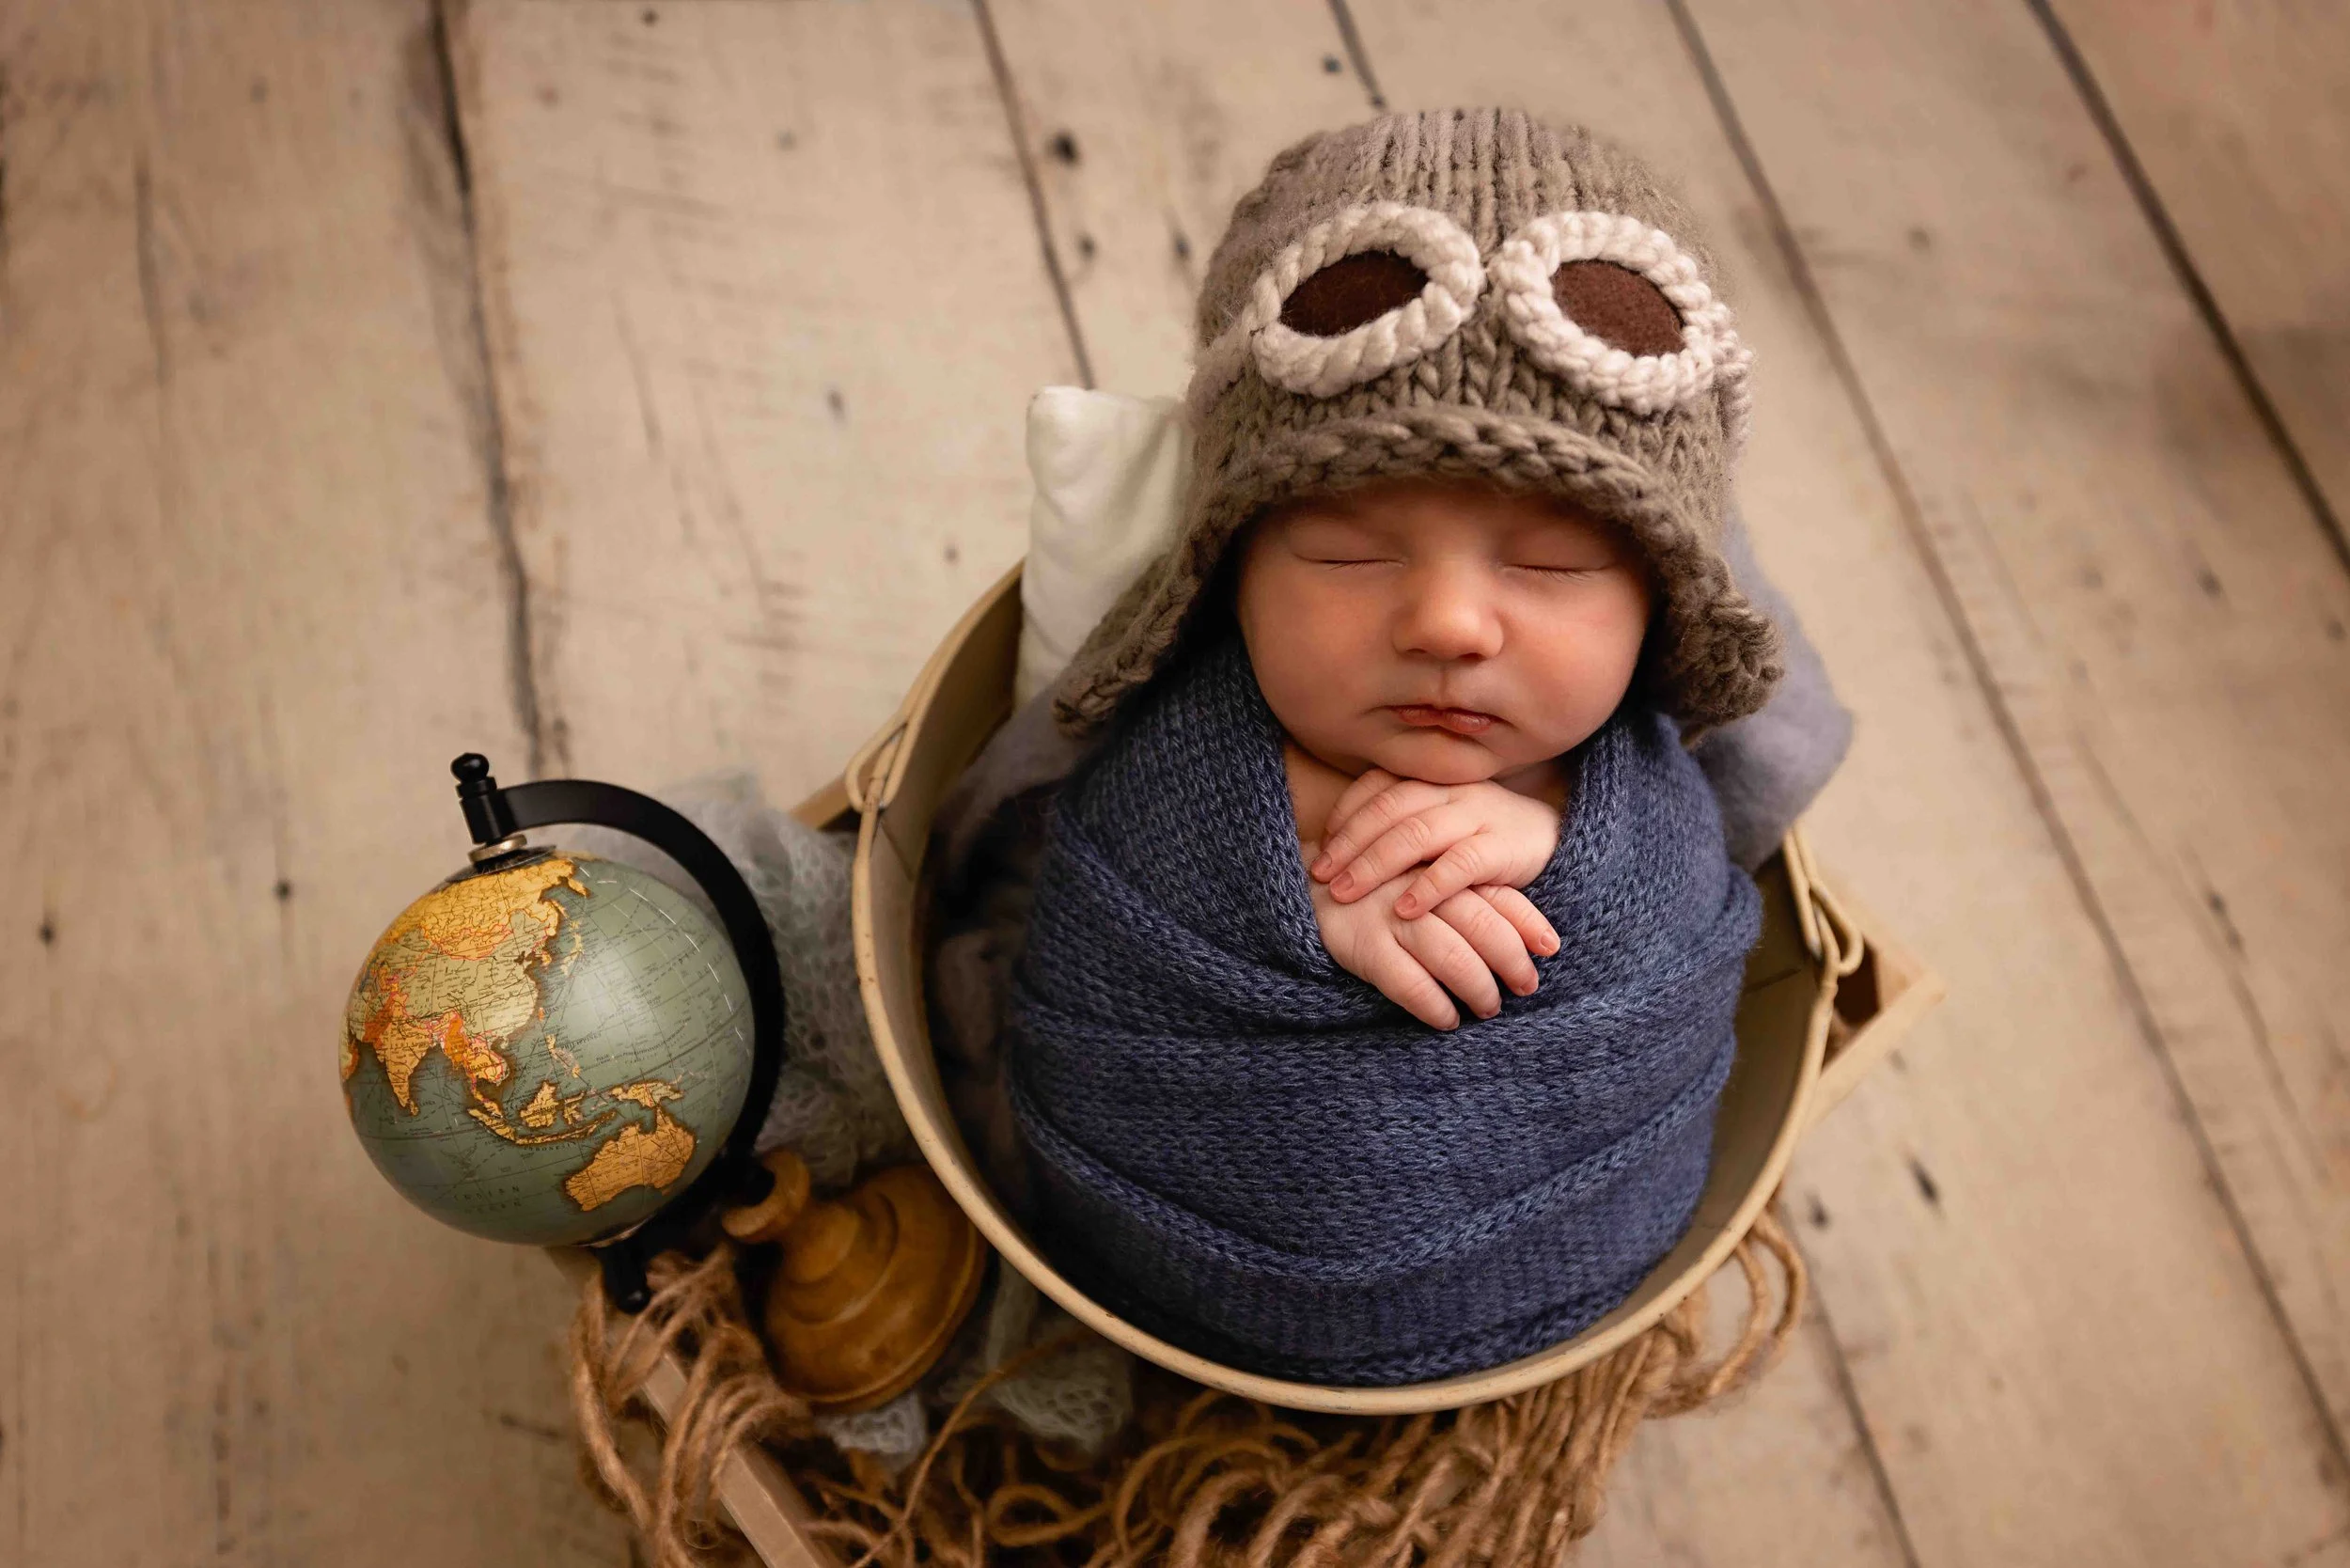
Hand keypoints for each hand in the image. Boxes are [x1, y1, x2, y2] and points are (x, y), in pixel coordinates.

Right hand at [1308, 858, 1559, 1030]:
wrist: (1299, 885)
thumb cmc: (1374, 889)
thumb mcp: (1420, 878)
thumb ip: (1465, 894)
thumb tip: (1527, 934)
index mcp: (1437, 865)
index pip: (1497, 893)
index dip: (1529, 922)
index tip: (1550, 948)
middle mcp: (1418, 887)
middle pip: (1482, 926)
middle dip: (1511, 962)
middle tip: (1525, 988)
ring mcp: (1389, 915)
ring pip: (1451, 956)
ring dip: (1478, 988)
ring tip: (1489, 1009)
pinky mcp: (1362, 944)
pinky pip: (1408, 982)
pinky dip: (1434, 1005)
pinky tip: (1446, 1019)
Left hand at [1310, 771, 1564, 924]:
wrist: (1552, 837)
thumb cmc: (1480, 834)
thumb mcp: (1439, 819)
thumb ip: (1400, 822)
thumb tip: (1336, 846)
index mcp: (1432, 779)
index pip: (1377, 786)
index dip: (1345, 815)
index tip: (1320, 847)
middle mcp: (1451, 790)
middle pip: (1388, 810)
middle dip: (1349, 844)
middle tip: (1320, 876)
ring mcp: (1478, 815)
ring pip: (1416, 834)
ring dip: (1375, 865)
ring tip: (1346, 893)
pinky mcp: (1503, 847)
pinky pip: (1460, 864)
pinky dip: (1428, 886)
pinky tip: (1404, 908)